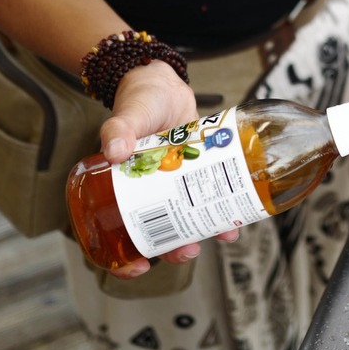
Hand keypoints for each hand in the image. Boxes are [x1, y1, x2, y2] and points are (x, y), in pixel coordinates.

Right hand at [99, 61, 237, 275]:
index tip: (138, 268)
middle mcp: (145, 190)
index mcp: (119, 188)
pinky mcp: (195, 171)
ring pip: (185, 218)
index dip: (122, 257)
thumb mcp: (126, 115)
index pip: (113, 233)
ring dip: (202, 231)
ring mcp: (172, 183)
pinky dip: (221, 206)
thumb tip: (115, 150)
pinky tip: (235, 215)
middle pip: (155, 231)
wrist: (163, 82)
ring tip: (220, 235)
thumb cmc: (138, 99)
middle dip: (172, 248)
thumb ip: (118, 128)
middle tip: (188, 252)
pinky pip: (207, 195)